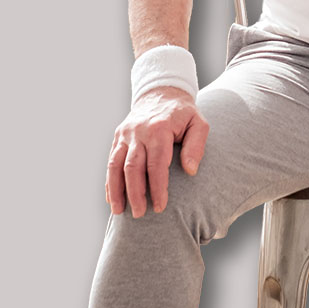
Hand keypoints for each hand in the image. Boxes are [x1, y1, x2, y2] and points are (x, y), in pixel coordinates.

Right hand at [105, 86, 209, 217]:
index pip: (156, 164)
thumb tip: (190, 171)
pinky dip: (110, 180)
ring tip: (119, 212)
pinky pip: (111, 160)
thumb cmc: (183, 113)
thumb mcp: (198, 123)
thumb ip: (197, 145)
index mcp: (159, 129)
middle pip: (133, 167)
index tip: (160, 207)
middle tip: (140, 214)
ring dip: (116, 190)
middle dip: (135, 193)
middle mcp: (138, 131)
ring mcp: (125, 133)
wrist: (161, 92)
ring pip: (116, 165)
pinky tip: (112, 198)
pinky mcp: (118, 136)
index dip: (157, 187)